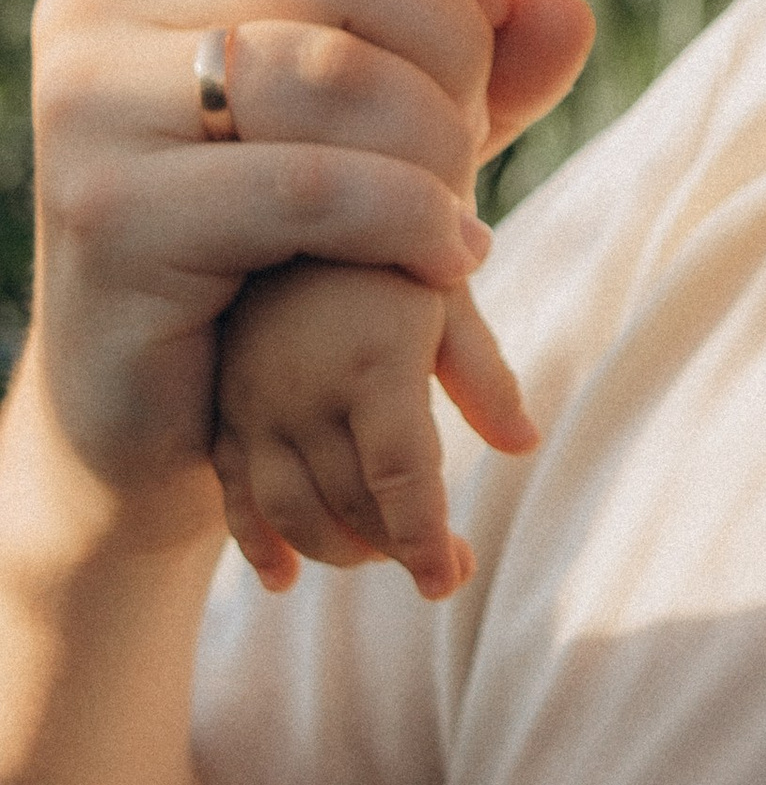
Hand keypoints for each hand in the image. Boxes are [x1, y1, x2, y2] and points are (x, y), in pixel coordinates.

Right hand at [22, 0, 576, 525]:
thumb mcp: (398, 132)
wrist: (157, 420)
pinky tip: (445, 261)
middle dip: (456, 50)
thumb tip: (568, 8)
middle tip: (472, 140)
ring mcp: (85, 98)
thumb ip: (485, 60)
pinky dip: (413, 222)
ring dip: (441, 145)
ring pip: (340, 69)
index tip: (488, 30)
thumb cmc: (285, 252)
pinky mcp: (107, 210)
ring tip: (454, 208)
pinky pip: (318, 185)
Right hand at [213, 263, 539, 598]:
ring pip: (290, 510)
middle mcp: (304, 390)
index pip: (401, 476)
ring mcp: (253, 403)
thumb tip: (524, 445)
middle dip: (399, 551)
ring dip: (338, 551)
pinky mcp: (221, 408)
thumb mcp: (451, 302)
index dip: (425, 540)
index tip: (450, 581)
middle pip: (350, 503)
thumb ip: (486, 377)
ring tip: (383, 555)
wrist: (299, 202)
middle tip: (448, 571)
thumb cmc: (396, 256)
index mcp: (373, 364)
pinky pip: (231, 491)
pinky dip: (256, 542)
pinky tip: (284, 578)